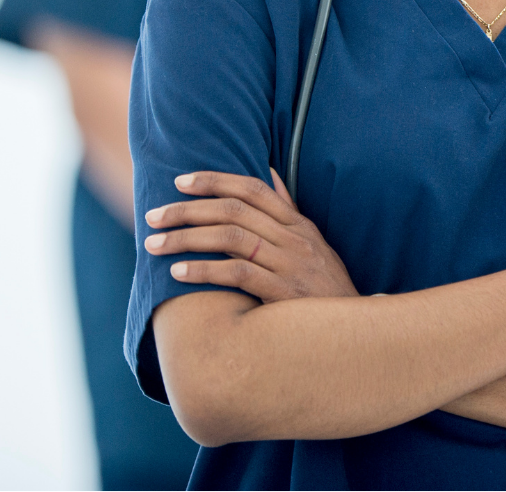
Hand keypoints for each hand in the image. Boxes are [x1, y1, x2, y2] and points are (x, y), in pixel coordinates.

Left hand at [144, 169, 358, 302]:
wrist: (352, 332)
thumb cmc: (323, 288)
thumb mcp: (313, 244)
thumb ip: (287, 211)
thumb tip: (268, 174)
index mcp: (298, 224)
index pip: (253, 189)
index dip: (215, 180)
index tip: (180, 181)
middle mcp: (294, 239)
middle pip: (234, 211)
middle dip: (188, 210)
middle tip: (154, 216)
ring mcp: (290, 264)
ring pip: (231, 238)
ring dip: (187, 238)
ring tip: (154, 245)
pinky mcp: (283, 292)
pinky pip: (238, 274)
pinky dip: (205, 270)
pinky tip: (178, 273)